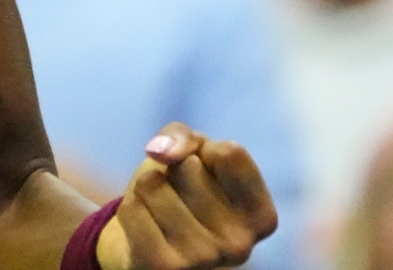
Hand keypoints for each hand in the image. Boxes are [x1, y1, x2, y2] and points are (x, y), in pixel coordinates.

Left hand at [96, 123, 278, 269]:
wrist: (147, 242)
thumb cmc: (182, 190)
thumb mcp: (193, 153)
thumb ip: (184, 136)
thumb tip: (160, 151)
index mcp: (262, 217)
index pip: (230, 153)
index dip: (205, 150)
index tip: (204, 170)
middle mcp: (241, 245)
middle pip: (189, 166)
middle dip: (174, 170)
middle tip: (178, 195)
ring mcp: (203, 260)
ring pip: (154, 184)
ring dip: (148, 187)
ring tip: (160, 209)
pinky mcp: (163, 268)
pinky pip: (131, 208)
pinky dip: (131, 205)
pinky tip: (145, 224)